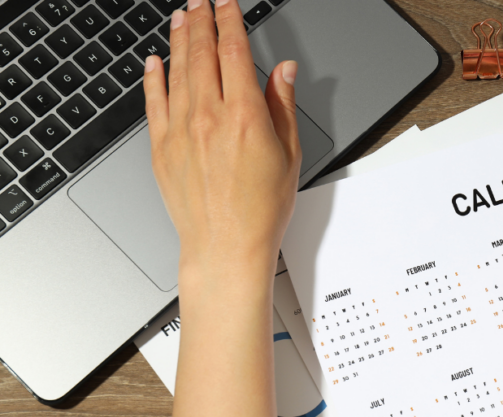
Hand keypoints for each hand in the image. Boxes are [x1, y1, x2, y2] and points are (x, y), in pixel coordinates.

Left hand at [142, 0, 300, 272]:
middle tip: (200, 3)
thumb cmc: (262, 209)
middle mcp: (209, 118)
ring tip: (182, 18)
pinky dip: (153, 77)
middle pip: (202, 54)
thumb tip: (284, 71)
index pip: (235, 53)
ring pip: (176, 71)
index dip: (231, 22)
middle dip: (201, 22)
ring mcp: (180, 131)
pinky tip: (155, 60)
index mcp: (246, 117)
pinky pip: (154, 101)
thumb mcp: (289, 154)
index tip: (228, 6)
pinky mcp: (162, 148)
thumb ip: (282, 105)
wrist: (226, 246)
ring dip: (179, 40)